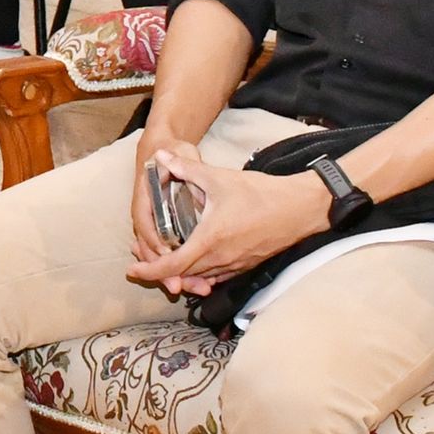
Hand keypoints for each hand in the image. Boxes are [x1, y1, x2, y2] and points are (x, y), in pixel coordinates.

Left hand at [127, 152, 329, 296]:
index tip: (132, 270)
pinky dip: (200, 274)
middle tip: (142, 260)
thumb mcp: (219, 178)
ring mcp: (235, 265)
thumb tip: (159, 155)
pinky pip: (217, 276)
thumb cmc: (261, 193)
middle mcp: (220, 259)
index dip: (149, 271)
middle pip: (182, 276)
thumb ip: (186, 168)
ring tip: (163, 262)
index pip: (171, 267)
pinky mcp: (246, 266)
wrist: (302, 208)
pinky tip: (194, 263)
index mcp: (209, 241)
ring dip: (179, 274)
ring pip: (199, 278)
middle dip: (159, 271)